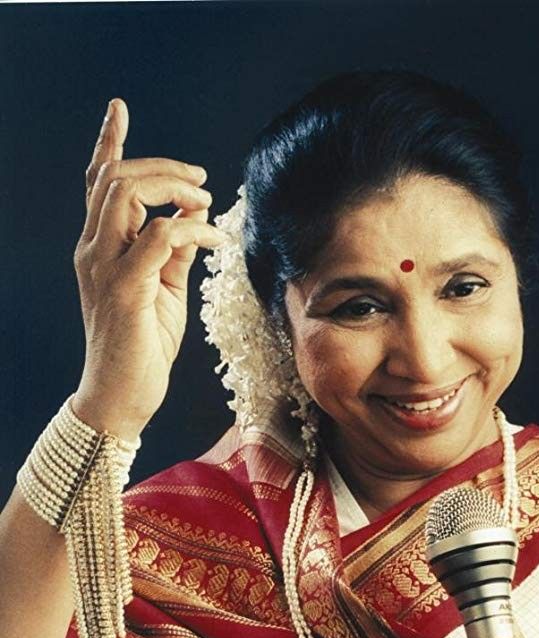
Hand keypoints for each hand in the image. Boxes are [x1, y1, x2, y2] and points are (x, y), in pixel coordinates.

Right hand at [72, 98, 226, 439]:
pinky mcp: (124, 287)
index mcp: (99, 248)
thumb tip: (193, 218)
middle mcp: (93, 250)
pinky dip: (192, 230)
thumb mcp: (163, 291)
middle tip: (201, 181)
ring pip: (128, 194)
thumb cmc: (141, 348)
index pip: (98, 185)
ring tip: (206, 203)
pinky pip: (160, 236)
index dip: (109, 143)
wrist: (121, 397)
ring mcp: (104, 267)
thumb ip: (173, 254)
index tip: (119, 108)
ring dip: (174, 187)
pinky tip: (214, 243)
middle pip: (115, 178)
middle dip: (163, 167)